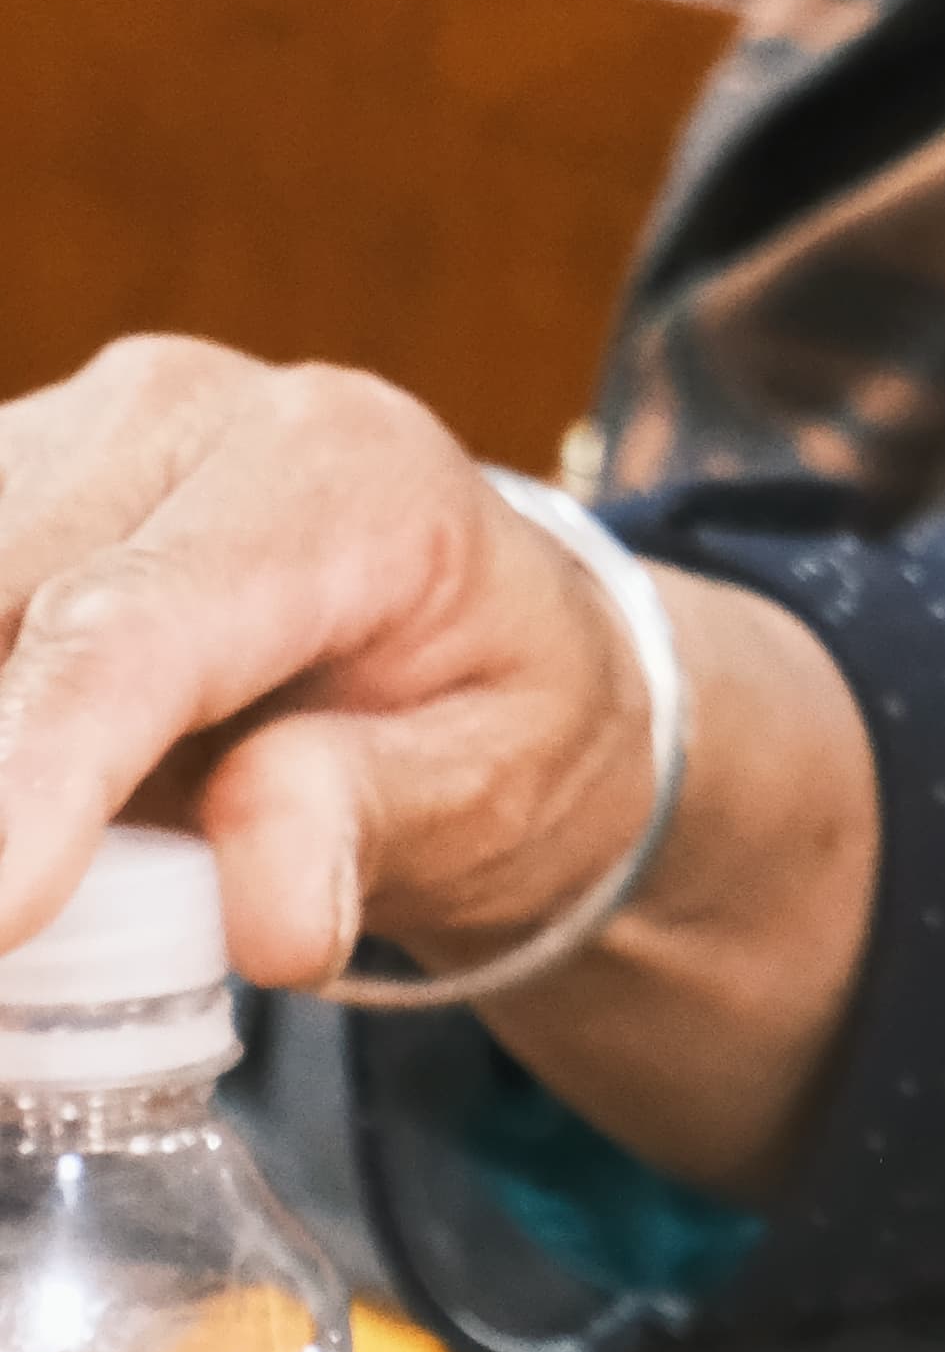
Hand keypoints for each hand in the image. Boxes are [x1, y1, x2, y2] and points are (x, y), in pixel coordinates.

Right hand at [0, 339, 644, 983]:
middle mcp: (186, 411)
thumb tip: (270, 918)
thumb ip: (367, 824)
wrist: (483, 637)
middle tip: (27, 941)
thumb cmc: (488, 714)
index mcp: (339, 475)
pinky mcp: (5, 476)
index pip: (133, 631)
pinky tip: (29, 806)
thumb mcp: (488, 787)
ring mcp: (71, 430)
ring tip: (43, 876)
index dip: (36, 772)